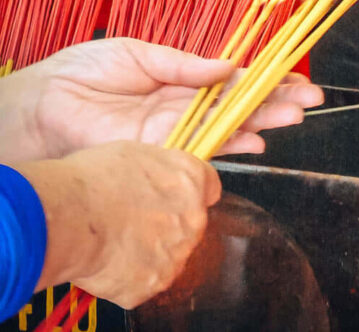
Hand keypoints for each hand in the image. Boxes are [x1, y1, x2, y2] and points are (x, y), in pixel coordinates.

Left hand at [0, 38, 323, 161]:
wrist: (44, 103)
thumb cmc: (84, 72)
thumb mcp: (142, 54)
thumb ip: (185, 65)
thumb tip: (227, 66)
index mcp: (179, 81)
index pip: (230, 81)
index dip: (263, 78)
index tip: (294, 74)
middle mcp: (183, 108)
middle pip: (238, 105)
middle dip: (276, 100)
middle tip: (312, 97)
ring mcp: (175, 131)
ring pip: (229, 126)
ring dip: (264, 121)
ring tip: (296, 114)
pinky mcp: (161, 149)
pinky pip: (203, 148)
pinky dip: (232, 145)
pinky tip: (258, 141)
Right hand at [14, 141, 220, 307]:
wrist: (69, 218)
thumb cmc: (93, 180)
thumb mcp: (135, 153)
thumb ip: (161, 170)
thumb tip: (159, 178)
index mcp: (191, 180)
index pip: (209, 187)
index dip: (189, 190)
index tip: (175, 193)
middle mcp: (193, 218)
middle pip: (189, 223)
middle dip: (166, 222)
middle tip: (133, 217)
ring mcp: (175, 255)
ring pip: (168, 254)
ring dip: (149, 249)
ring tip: (115, 237)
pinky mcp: (153, 284)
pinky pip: (144, 279)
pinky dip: (129, 273)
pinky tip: (108, 257)